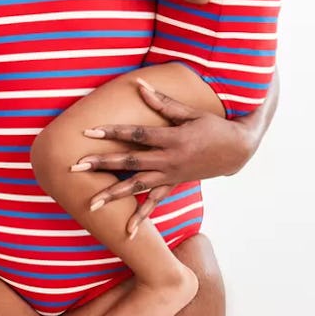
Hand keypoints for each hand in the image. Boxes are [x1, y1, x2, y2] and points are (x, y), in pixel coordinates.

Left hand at [73, 81, 251, 233]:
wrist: (238, 150)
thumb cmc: (214, 126)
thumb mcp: (191, 112)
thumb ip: (163, 102)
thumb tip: (139, 84)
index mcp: (173, 139)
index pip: (137, 135)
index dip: (112, 132)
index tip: (88, 132)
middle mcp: (169, 161)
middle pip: (130, 163)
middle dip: (101, 165)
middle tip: (76, 166)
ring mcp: (170, 176)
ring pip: (137, 188)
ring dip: (113, 196)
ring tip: (91, 205)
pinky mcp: (173, 185)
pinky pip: (154, 204)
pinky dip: (140, 218)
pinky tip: (126, 232)